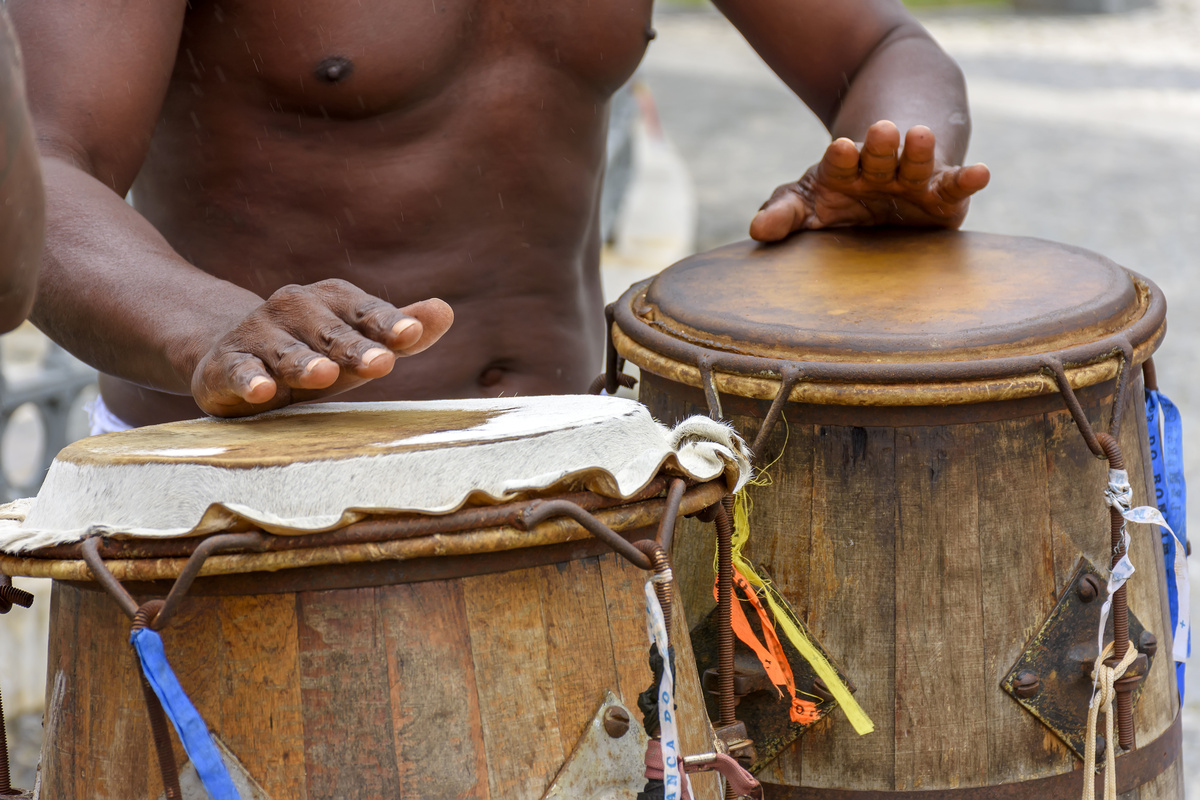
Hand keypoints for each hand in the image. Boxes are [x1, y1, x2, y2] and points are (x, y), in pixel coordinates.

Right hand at [191, 279, 453, 416]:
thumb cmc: (312, 351)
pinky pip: (239, 371)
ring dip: (304, 363)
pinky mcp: (226, 364)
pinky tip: (262, 391)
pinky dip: (249, 380)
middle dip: (355, 348)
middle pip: (331, 333)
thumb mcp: (358, 342)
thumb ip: (399, 330)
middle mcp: (294, 309)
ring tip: (324, 374)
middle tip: (382, 363)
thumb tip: (445, 311)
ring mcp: (258, 335)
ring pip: (286, 352)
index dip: (390, 323)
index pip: (367, 312)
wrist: (230, 352)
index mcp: (332, 300)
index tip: (412, 334)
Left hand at [749, 121, 989, 240]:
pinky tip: (981, 173)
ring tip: (921, 135)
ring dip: (918, 150)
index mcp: (843, 171)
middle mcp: (880, 171)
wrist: (882, 183)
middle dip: (879, 145)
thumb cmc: (836, 198)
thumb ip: (784, 213)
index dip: (841, 157)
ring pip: (915, 163)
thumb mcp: (806, 202)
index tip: (839, 149)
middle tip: (880, 131)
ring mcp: (912, 181)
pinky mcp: (941, 198)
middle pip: (879, 156)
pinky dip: (968, 180)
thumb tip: (756, 231)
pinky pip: (954, 187)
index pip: (840, 162)